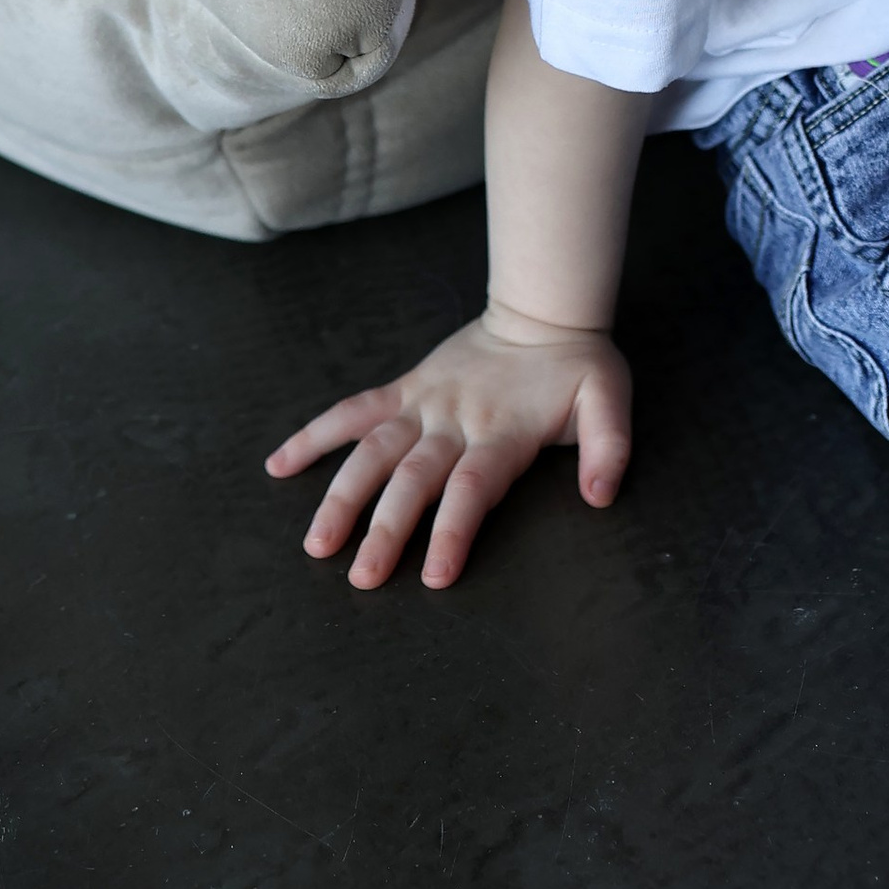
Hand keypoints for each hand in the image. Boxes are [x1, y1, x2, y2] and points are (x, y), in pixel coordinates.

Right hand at [265, 308, 633, 587]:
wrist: (542, 310)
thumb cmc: (577, 367)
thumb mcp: (610, 400)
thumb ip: (609, 449)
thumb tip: (600, 496)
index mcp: (503, 432)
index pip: (473, 488)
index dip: (453, 530)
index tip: (433, 576)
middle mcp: (455, 420)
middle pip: (415, 478)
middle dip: (386, 529)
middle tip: (361, 578)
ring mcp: (424, 404)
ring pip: (374, 451)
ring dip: (342, 495)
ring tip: (315, 543)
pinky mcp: (404, 389)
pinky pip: (354, 411)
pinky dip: (314, 435)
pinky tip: (278, 465)